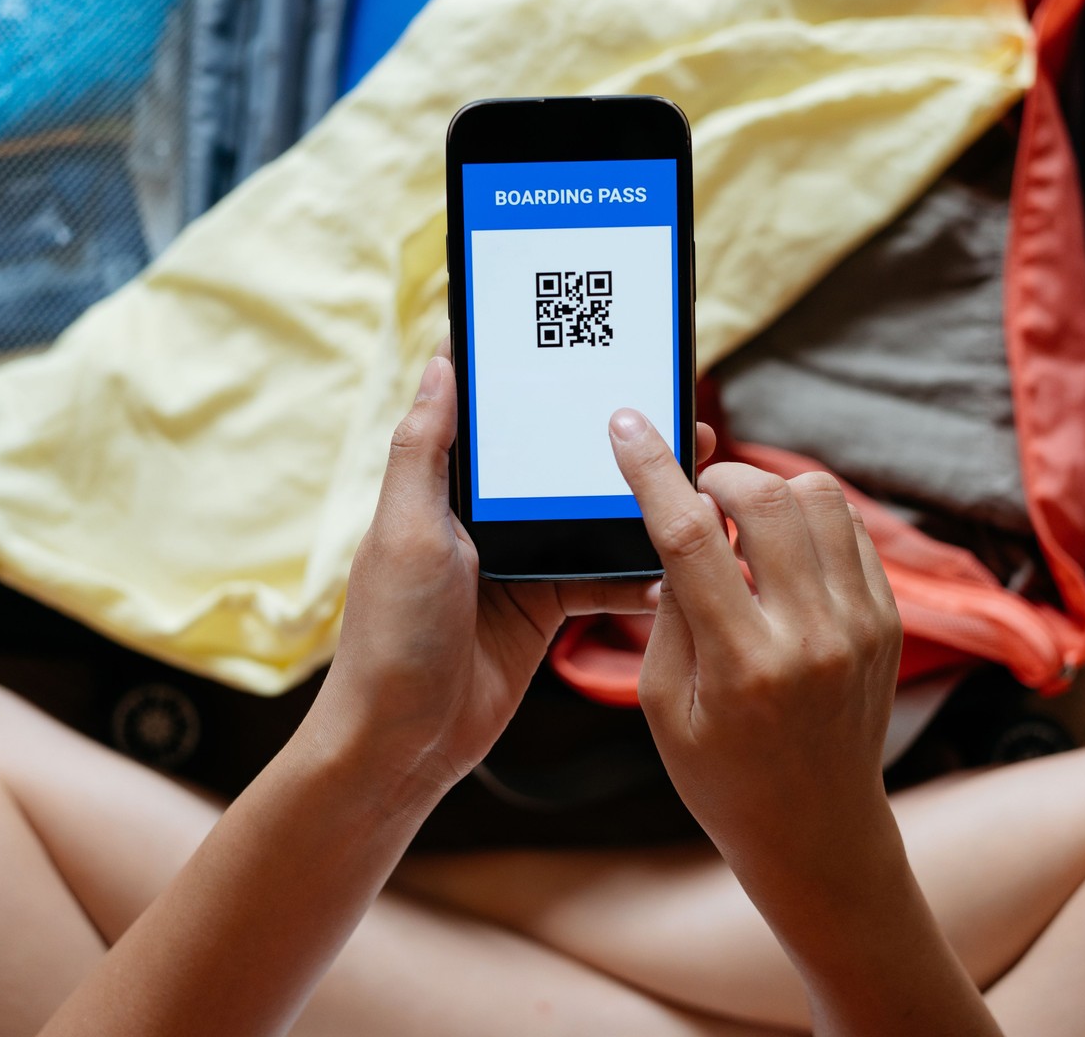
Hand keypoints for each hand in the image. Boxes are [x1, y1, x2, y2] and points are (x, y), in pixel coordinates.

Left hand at [312, 353, 712, 803]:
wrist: (401, 743)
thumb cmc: (389, 635)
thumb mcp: (405, 531)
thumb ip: (424, 449)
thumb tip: (441, 362)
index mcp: (444, 487)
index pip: (496, 416)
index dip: (538, 381)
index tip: (591, 342)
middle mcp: (482, 517)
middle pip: (556, 462)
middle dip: (611, 439)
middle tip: (674, 411)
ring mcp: (517, 562)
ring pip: (590, 516)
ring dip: (637, 501)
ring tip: (695, 477)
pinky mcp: (544, 608)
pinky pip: (602, 578)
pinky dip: (639, 573)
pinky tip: (679, 564)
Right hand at [609, 407, 901, 876]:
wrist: (817, 830)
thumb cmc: (722, 774)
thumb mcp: (662, 704)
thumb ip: (668, 610)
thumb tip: (678, 523)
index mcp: (743, 663)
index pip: (691, 535)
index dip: (654, 469)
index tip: (630, 426)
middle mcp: (811, 635)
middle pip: (766, 497)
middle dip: (718, 474)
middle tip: (696, 497)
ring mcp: (861, 625)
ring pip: (819, 497)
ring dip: (768, 492)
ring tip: (740, 527)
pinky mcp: (887, 619)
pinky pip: (850, 527)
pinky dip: (808, 519)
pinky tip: (780, 552)